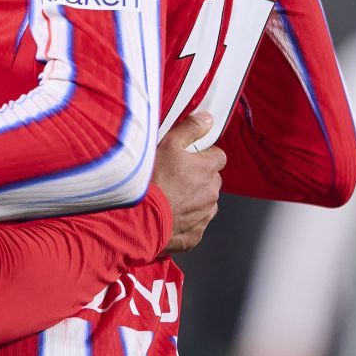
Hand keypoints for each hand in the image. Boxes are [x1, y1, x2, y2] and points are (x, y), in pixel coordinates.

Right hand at [155, 112, 224, 253]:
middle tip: (172, 176)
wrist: (138, 219)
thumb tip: (207, 120)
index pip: (218, 156)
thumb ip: (190, 129)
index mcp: (207, 170)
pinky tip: (166, 213)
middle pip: (210, 181)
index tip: (188, 157)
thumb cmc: (151, 181)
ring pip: (203, 203)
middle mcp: (210, 194)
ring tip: (167, 196)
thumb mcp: (168, 144)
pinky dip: (183, 219)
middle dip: (196, 178)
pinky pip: (193, 224)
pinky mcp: (193, 235)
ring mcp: (203, 216)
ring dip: (191, 199)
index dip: (203, 155)